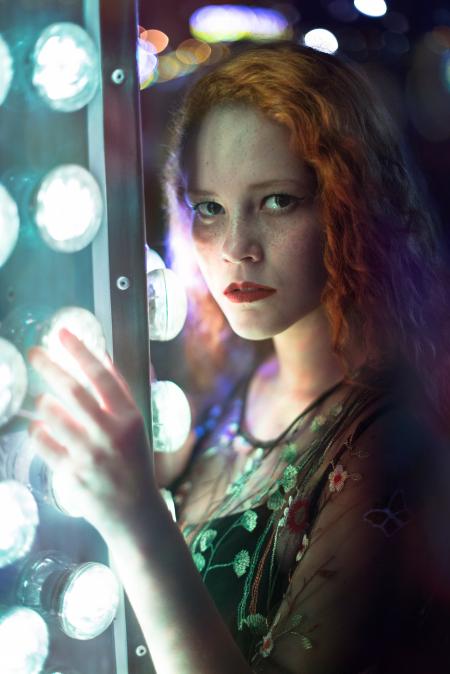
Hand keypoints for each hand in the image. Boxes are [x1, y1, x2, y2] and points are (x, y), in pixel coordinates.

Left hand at [28, 328, 157, 540]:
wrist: (134, 511)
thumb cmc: (134, 462)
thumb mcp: (135, 425)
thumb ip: (118, 392)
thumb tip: (100, 356)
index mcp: (130, 417)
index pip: (102, 376)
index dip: (80, 351)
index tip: (62, 333)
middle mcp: (111, 433)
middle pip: (73, 390)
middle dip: (50, 366)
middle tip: (34, 352)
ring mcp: (90, 455)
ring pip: (54, 415)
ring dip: (43, 402)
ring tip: (43, 399)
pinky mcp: (72, 474)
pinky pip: (44, 444)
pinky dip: (37, 431)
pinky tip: (38, 426)